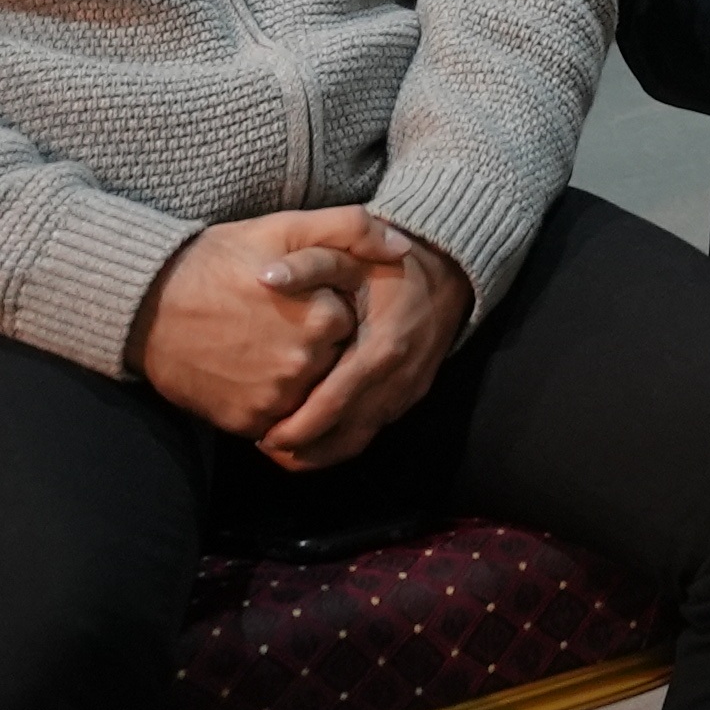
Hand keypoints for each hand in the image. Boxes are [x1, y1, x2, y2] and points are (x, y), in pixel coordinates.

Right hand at [128, 209, 391, 437]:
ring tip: (261, 346)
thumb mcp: (286, 229)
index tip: (297, 297)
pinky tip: (247, 371)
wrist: (147, 304)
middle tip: (275, 323)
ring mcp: (275, 398)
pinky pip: (280, 419)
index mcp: (323, 317)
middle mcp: (304, 364)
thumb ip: (351, 230)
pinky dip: (272, 401)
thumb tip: (403, 248)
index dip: (325, 307)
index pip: (350, 322)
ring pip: (310, 393)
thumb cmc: (219, 260)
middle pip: (333, 360)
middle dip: (313, 344)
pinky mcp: (247, 421)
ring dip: (294, 376)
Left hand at [257, 225, 468, 472]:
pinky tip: (315, 437)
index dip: (295, 429)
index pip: (331, 405)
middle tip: (262, 446)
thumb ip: (309, 264)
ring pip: (358, 442)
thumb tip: (265, 277)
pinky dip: (340, 442)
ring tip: (281, 451)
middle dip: (300, 451)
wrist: (449, 271)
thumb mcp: (350, 256)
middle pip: (342, 436)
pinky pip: (372, 431)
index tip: (260, 435)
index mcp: (379, 349)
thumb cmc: (390, 265)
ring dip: (319, 453)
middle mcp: (395, 380)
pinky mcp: (411, 396)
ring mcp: (406, 392)